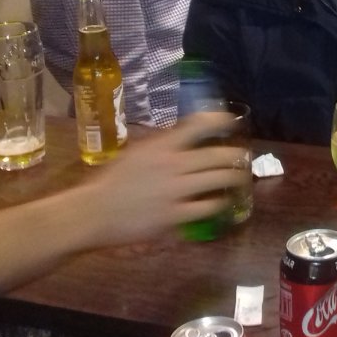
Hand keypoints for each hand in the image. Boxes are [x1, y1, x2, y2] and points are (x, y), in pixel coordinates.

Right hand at [81, 112, 248, 244]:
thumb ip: (160, 146)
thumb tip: (184, 136)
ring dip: (234, 179)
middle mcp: (172, 165)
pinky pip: (207, 208)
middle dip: (236, 156)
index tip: (231, 120)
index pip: (196, 126)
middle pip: (217, 156)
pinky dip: (218, 204)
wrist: (92, 213)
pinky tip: (221, 203)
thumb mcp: (135, 154)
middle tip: (244, 157)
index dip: (218, 121)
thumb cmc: (110, 182)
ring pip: (218, 180)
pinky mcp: (174, 216)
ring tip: (241, 179)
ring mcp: (175, 191)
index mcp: (161, 147)